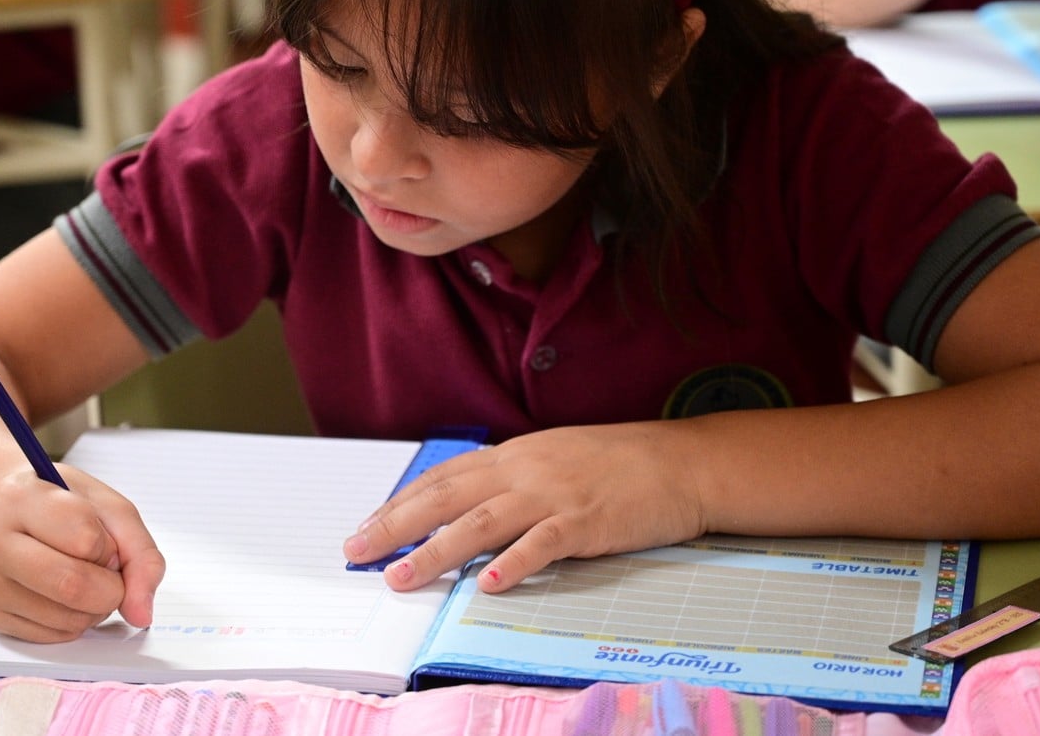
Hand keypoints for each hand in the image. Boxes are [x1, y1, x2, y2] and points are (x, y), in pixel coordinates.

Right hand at [0, 465, 165, 642]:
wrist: (6, 510)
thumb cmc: (59, 504)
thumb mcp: (106, 506)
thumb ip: (139, 553)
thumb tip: (141, 614)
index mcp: (20, 497)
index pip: (85, 539)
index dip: (110, 547)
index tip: (104, 540)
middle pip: (72, 586)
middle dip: (111, 589)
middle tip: (108, 572)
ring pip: (66, 619)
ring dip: (95, 608)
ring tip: (84, 578)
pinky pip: (53, 636)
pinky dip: (75, 621)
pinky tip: (63, 595)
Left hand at [343, 422, 703, 592]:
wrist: (681, 462)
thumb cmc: (620, 464)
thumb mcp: (554, 459)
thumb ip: (512, 479)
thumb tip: (468, 504)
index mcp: (515, 455)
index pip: (443, 477)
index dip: (401, 502)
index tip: (368, 526)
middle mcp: (525, 470)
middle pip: (447, 497)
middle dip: (396, 524)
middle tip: (358, 550)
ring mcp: (554, 494)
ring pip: (482, 521)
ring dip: (437, 550)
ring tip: (403, 575)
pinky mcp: (586, 522)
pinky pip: (544, 544)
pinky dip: (515, 563)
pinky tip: (490, 583)